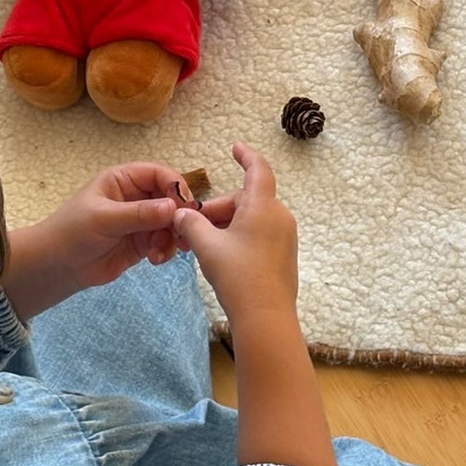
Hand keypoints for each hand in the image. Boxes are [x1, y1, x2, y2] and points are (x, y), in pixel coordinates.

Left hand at [4, 163, 189, 318]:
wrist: (59, 266)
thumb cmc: (73, 232)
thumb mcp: (104, 219)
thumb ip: (138, 214)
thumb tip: (172, 207)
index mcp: (124, 179)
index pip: (159, 174)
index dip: (175, 187)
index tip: (185, 207)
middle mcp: (136, 196)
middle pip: (170, 198)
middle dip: (178, 216)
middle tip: (182, 234)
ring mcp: (141, 220)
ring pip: (170, 223)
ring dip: (172, 237)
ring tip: (160, 252)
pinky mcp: (143, 242)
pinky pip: (164, 242)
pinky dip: (166, 250)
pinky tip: (155, 260)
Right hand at [171, 144, 297, 329]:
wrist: (265, 317)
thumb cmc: (237, 275)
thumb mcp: (207, 246)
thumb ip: (191, 224)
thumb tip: (180, 215)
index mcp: (263, 206)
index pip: (258, 169)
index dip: (246, 156)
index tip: (235, 148)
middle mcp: (279, 216)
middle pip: (246, 200)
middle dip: (219, 209)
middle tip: (193, 227)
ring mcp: (285, 237)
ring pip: (252, 219)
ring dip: (228, 225)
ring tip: (204, 245)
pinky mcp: (285, 255)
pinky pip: (260, 235)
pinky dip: (240, 237)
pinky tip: (223, 257)